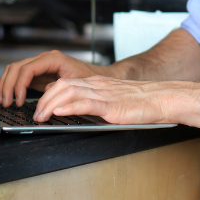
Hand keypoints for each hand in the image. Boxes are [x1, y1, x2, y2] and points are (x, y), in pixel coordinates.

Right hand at [0, 50, 103, 106]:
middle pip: (17, 67)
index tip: (19, 101)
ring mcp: (40, 64)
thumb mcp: (76, 86)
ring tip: (4, 101)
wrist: (99, 77)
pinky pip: (19, 74)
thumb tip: (43, 101)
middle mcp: (44, 59)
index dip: (19, 85)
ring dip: (6, 84)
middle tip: (7, 103)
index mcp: (53, 59)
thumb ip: (59, 91)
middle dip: (8, 86)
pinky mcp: (38, 72)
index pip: (28, 68)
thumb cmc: (90, 80)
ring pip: (15, 69)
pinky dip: (7, 81)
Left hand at [32, 75, 186, 123]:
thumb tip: (81, 111)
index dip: (49, 93)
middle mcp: (98, 86)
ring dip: (51, 104)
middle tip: (36, 114)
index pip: (66, 83)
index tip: (40, 105)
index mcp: (98, 84)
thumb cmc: (144, 103)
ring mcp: (104, 94)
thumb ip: (98, 102)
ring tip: (41, 116)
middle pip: (62, 85)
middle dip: (44, 100)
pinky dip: (69, 107)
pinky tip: (60, 111)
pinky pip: (86, 103)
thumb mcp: (115, 100)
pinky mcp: (112, 105)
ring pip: (69, 92)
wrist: (164, 99)